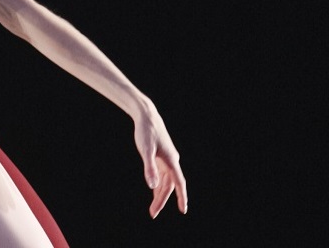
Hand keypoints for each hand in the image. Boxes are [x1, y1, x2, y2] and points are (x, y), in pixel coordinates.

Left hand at [133, 102, 188, 217]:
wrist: (146, 116)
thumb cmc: (146, 132)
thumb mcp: (145, 150)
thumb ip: (149, 168)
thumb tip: (152, 186)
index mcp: (171, 161)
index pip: (178, 183)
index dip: (182, 197)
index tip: (183, 210)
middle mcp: (172, 161)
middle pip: (170, 185)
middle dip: (162, 200)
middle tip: (153, 214)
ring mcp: (167, 158)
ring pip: (166, 181)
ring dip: (160, 193)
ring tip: (153, 208)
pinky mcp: (162, 155)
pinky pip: (163, 174)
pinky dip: (159, 184)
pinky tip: (154, 189)